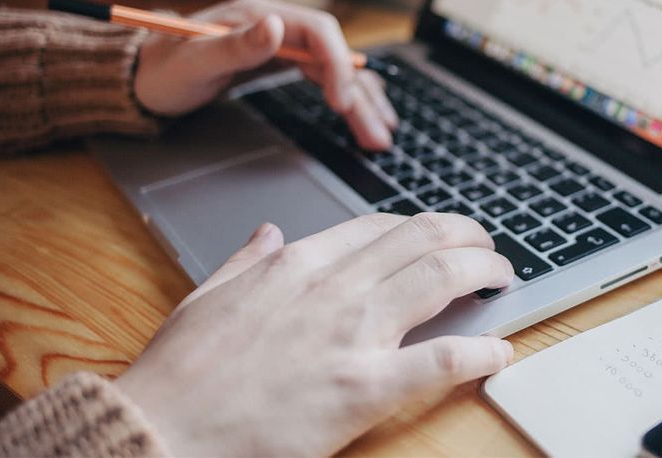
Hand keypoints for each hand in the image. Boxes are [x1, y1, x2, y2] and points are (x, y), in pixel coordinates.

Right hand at [116, 213, 513, 456]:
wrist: (158, 433)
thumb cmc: (178, 377)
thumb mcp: (205, 298)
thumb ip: (246, 261)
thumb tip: (270, 234)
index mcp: (294, 266)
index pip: (377, 228)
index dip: (421, 228)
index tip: (439, 236)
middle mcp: (331, 289)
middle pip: (422, 240)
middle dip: (467, 236)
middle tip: (489, 248)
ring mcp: (351, 336)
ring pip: (440, 279)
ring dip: (484, 272)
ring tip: (504, 278)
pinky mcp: (363, 389)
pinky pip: (441, 360)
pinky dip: (480, 351)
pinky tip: (500, 350)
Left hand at [133, 0, 397, 150]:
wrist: (141, 77)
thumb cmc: (161, 69)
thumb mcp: (193, 61)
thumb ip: (235, 45)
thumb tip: (277, 27)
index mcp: (260, 14)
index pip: (319, 31)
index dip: (338, 64)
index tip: (341, 103)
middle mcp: (278, 25)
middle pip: (335, 56)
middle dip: (361, 94)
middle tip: (379, 133)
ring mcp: (283, 45)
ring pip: (335, 72)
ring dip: (362, 103)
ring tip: (381, 137)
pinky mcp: (282, 64)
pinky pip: (324, 80)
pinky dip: (347, 101)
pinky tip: (363, 117)